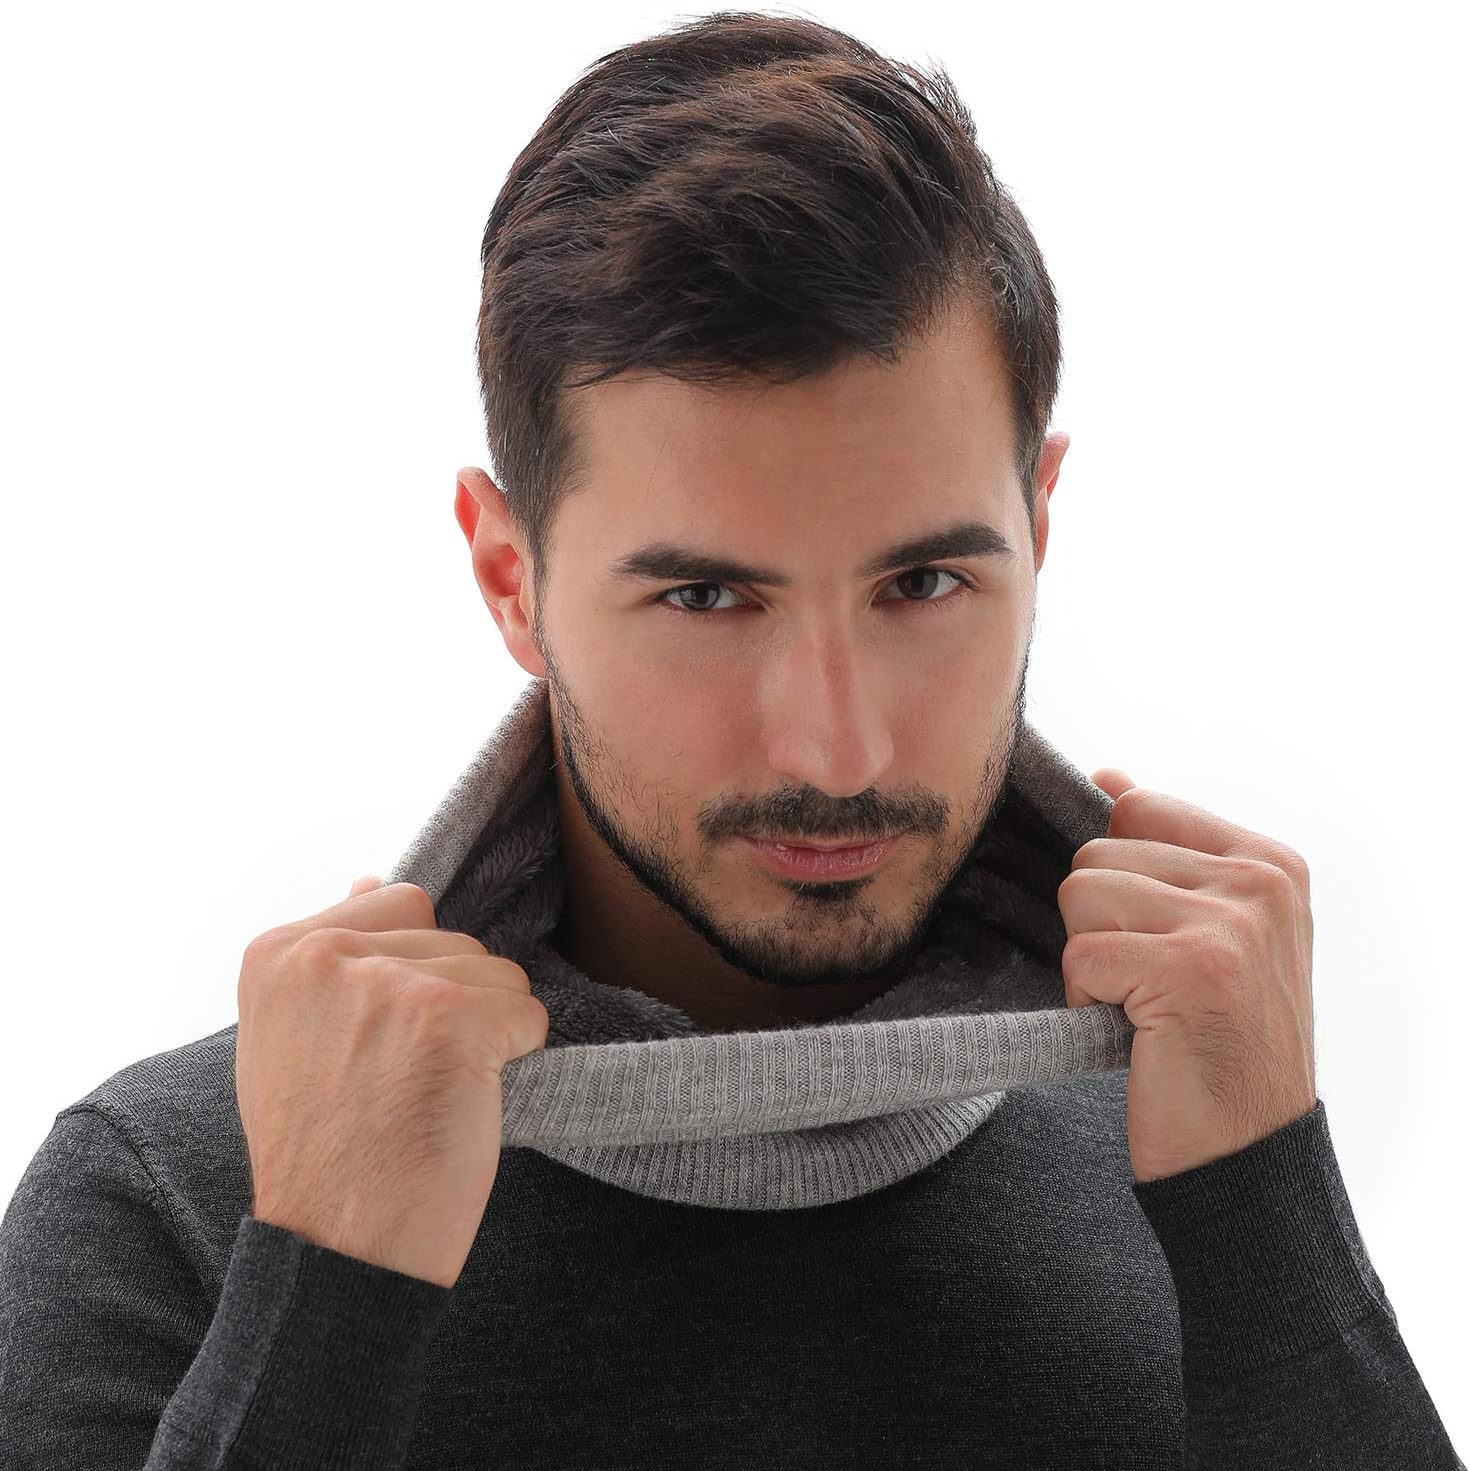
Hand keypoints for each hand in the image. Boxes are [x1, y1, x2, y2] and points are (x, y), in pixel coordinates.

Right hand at [236, 876, 548, 1287]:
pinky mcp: (449, 1020)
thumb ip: (334, 956)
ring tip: (423, 1098)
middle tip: (398, 1086)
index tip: (377, 1048)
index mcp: (278, 951)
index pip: (403, 906)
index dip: (414, 978)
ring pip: (499, 973)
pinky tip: (461, 1107)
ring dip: (485, 1036)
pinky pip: (529, 1012)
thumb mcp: (293, 1037)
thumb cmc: (327, 1153)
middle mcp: (324, 954)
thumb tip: (372, 877)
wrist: (336, 1255)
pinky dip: (516, 1062)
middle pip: (456, 939)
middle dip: (452, 1009)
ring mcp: (387, 985)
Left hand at [1058, 770, 1316, 1183]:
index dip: (1116, 876)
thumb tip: (1109, 777)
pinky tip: (1138, 1034)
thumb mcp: (1213, 933)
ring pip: (1080, 896)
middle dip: (1099, 926)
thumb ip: (1167, 852)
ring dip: (1092, 962)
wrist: (1247, 1156)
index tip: (1150, 937)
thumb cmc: (1216, 1043)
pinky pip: (1080, 953)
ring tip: (1145, 1007)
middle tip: (1150, 988)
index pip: (1137, 807)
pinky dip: (1087, 1001)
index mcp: (1269, 863)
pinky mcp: (1192, 970)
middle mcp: (1260, 883)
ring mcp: (1232, 924)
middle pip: (1096, 853)